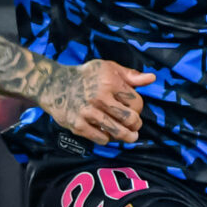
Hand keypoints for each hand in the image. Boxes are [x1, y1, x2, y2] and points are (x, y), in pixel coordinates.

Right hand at [39, 59, 154, 143]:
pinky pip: (101, 139)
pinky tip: (107, 133)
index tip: (133, 108)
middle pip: (130, 119)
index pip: (136, 102)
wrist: (54, 85)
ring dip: (127, 136)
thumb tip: (151, 78)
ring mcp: (88, 113)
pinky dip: (107, 138)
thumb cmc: (85, 76)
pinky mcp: (78, 125)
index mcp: (109, 82)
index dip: (138, 107)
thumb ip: (130, 75)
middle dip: (136, 124)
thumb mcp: (108, 68)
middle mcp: (99, 97)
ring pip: (118, 132)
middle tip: (135, 125)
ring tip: (130, 136)